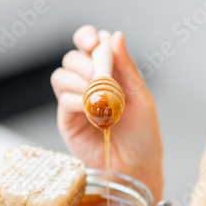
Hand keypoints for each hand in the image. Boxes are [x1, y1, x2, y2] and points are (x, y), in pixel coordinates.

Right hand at [51, 26, 163, 200]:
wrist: (137, 168)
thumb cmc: (143, 135)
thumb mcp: (142, 97)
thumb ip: (128, 68)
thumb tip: (116, 36)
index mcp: (110, 71)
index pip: (90, 43)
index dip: (87, 37)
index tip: (93, 43)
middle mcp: (89, 83)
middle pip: (72, 57)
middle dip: (83, 61)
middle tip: (98, 76)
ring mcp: (76, 101)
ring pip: (61, 76)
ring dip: (77, 80)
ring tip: (97, 95)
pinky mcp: (67, 120)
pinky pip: (64, 100)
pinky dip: (76, 100)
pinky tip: (92, 111)